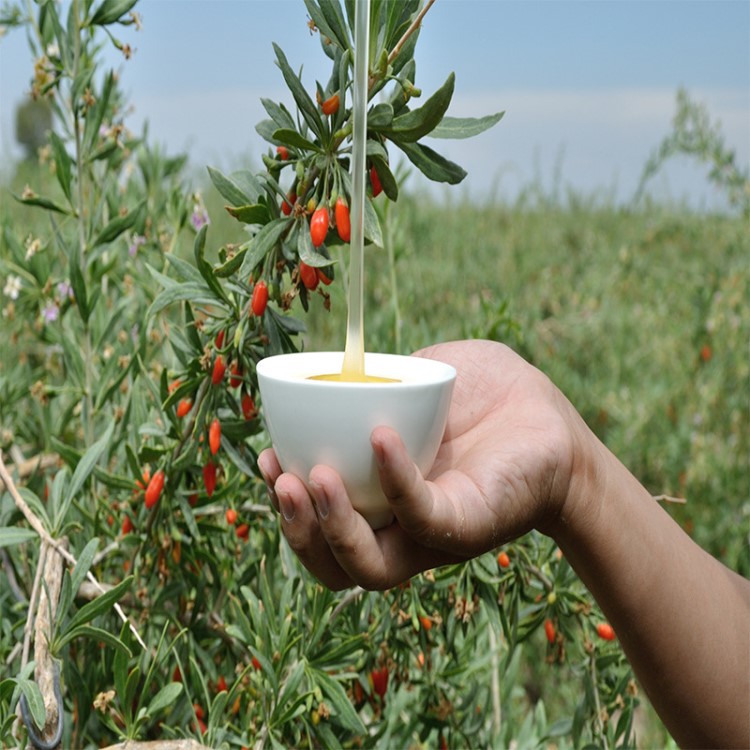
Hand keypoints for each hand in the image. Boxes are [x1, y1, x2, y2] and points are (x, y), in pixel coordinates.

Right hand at [258, 340, 586, 589]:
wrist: (546, 414)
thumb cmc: (482, 396)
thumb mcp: (417, 380)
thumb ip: (375, 383)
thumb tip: (336, 375)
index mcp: (378, 502)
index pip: (320, 522)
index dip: (284, 503)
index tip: (266, 458)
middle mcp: (399, 530)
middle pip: (333, 562)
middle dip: (296, 528)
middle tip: (279, 478)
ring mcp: (432, 535)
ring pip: (368, 565)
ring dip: (330, 527)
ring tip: (311, 477)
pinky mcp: (468, 524)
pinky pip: (422, 515)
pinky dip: (395, 481)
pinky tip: (380, 437)